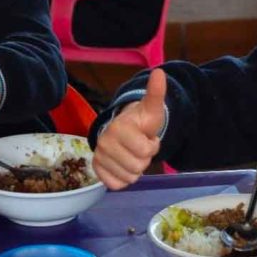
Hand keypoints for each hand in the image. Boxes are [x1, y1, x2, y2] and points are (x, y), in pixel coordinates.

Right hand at [93, 69, 166, 189]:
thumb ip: (156, 92)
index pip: (146, 151)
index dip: (152, 146)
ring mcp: (98, 156)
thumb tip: (159, 72)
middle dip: (144, 159)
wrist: (123, 130)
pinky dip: (124, 179)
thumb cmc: (140, 122)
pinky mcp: (96, 169)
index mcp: (118, 127)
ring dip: (135, 169)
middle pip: (137, 167)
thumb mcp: (151, 108)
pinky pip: (116, 185)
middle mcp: (104, 142)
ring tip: (132, 154)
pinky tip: (123, 165)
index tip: (147, 137)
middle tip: (139, 147)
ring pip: (128, 178)